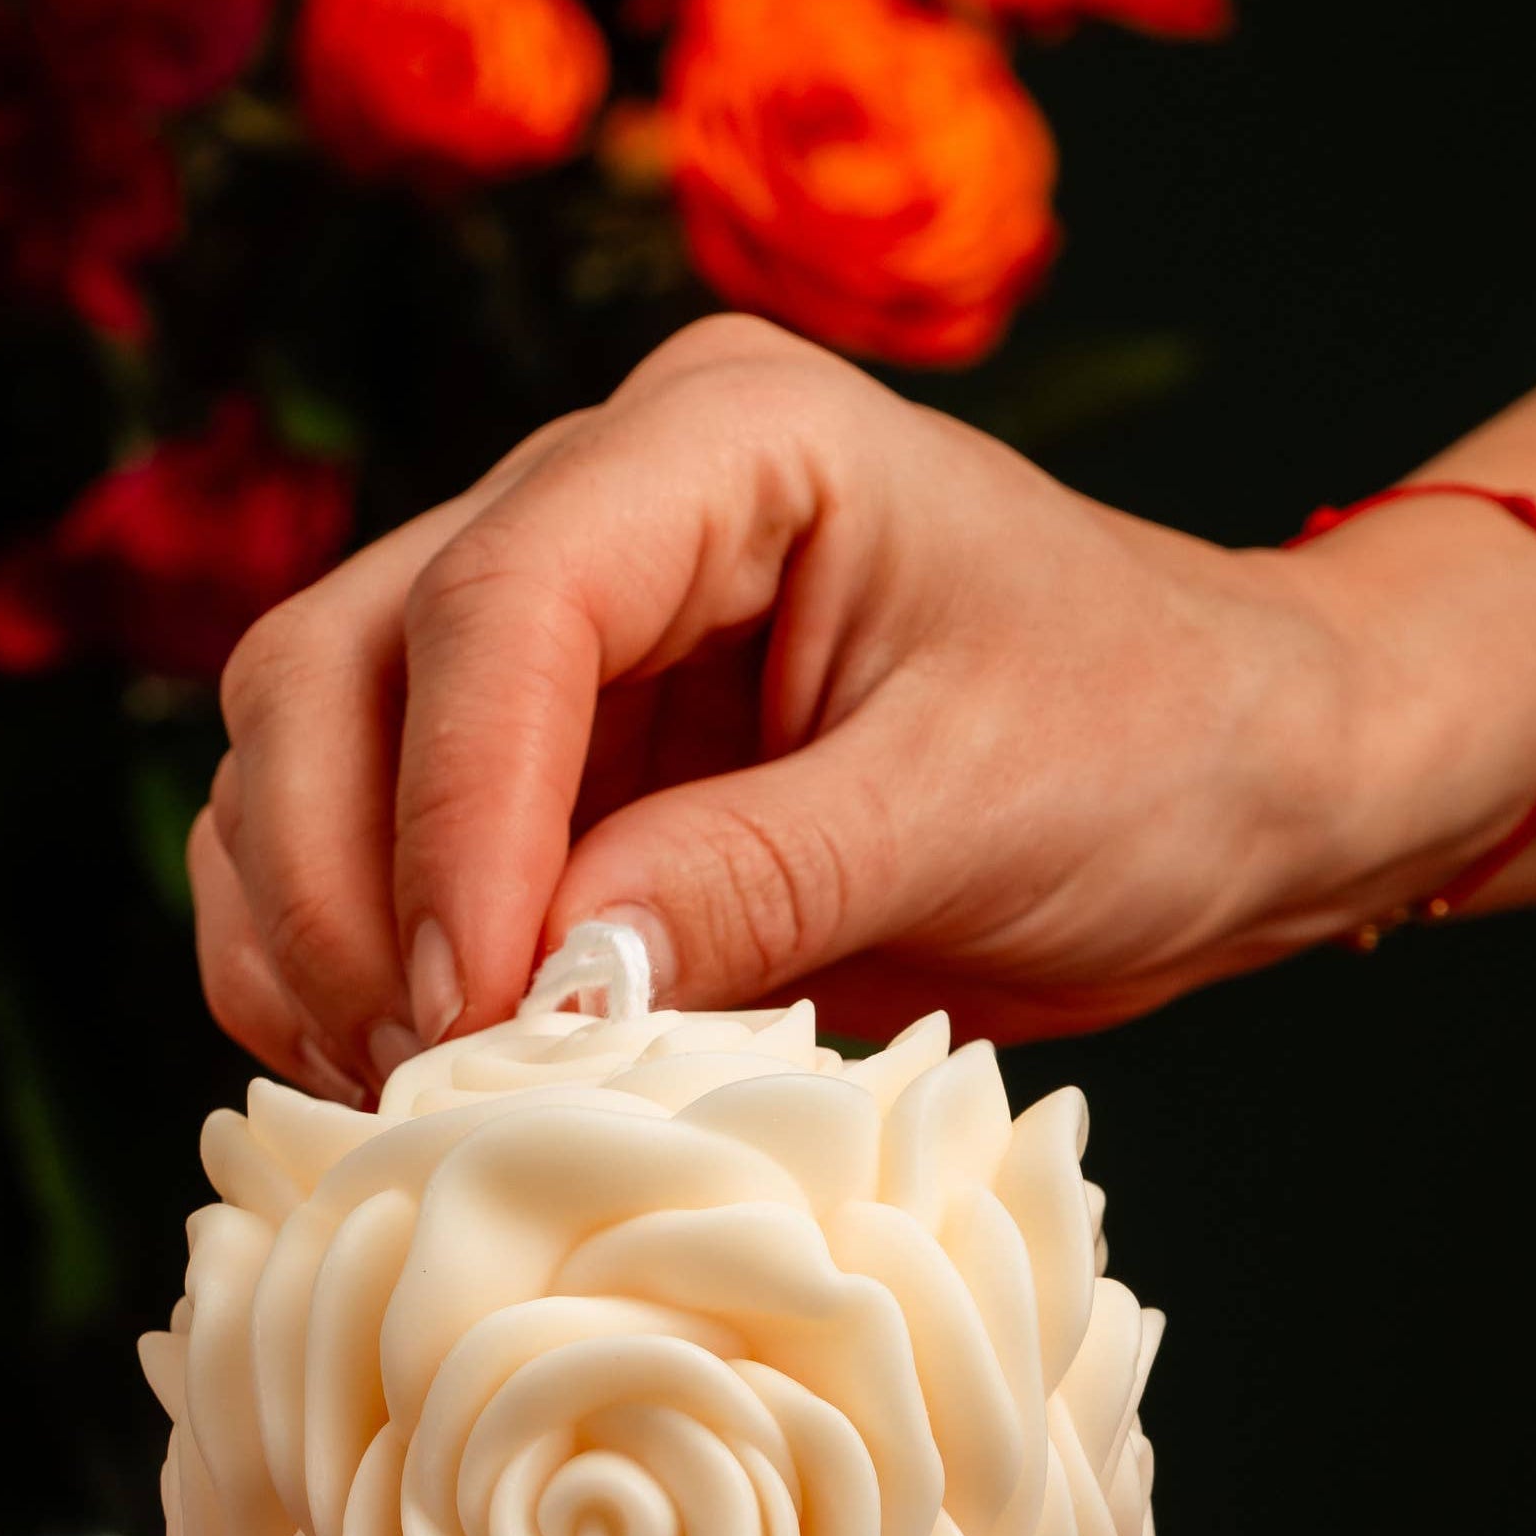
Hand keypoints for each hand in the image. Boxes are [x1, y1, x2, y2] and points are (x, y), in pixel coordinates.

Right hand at [192, 316, 1535, 1094]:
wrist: (1232, 780)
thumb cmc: (1157, 744)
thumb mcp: (979, 810)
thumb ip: (758, 882)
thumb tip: (541, 985)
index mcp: (724, 441)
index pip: (503, 600)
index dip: (453, 815)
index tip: (476, 1007)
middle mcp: (602, 502)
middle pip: (337, 664)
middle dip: (346, 884)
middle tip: (423, 1074)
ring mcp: (551, 632)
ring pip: (303, 752)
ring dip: (314, 932)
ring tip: (408, 1093)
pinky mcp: (540, 756)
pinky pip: (352, 843)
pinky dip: (341, 962)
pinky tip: (408, 1072)